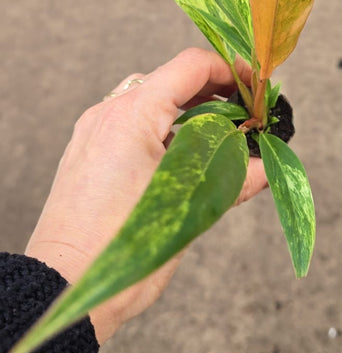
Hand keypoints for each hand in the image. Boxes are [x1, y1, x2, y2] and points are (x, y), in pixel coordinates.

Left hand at [25, 48, 266, 344]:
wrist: (68, 286)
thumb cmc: (123, 245)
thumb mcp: (189, 206)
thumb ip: (234, 179)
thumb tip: (264, 168)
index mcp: (133, 114)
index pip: (191, 66)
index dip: (232, 70)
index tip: (258, 89)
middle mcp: (109, 113)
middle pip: (171, 80)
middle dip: (215, 92)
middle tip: (247, 116)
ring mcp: (95, 132)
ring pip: (151, 101)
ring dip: (190, 111)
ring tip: (222, 137)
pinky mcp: (89, 153)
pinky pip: (132, 124)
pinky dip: (165, 129)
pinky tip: (187, 156)